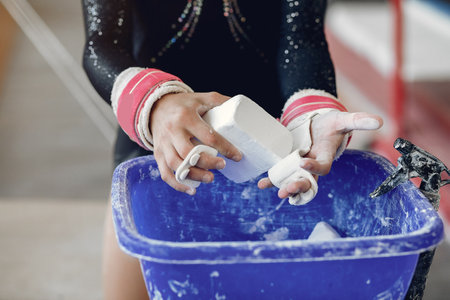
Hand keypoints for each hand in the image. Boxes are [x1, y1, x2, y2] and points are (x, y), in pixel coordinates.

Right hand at [150, 92, 241, 194]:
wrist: (155, 107)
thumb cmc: (183, 104)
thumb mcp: (200, 98)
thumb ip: (218, 101)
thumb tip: (241, 110)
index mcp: (186, 117)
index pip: (207, 135)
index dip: (224, 147)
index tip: (237, 156)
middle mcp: (172, 131)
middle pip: (189, 152)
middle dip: (208, 162)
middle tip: (223, 165)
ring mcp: (163, 144)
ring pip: (176, 164)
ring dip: (194, 175)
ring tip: (211, 178)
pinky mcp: (158, 154)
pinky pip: (165, 173)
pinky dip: (178, 185)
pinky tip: (192, 190)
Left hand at [258, 111, 382, 197]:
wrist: (317, 124)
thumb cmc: (330, 124)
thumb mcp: (343, 120)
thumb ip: (358, 121)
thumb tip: (380, 121)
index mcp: (325, 158)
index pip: (322, 168)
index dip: (314, 168)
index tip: (303, 162)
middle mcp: (312, 166)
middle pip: (307, 182)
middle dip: (297, 187)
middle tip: (286, 190)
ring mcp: (298, 166)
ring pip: (292, 181)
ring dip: (284, 187)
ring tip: (275, 190)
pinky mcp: (287, 163)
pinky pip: (280, 174)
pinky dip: (271, 179)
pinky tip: (262, 183)